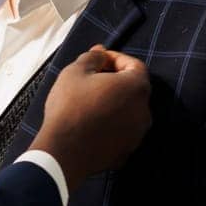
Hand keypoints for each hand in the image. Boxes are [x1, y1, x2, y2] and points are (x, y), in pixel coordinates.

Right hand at [32, 45, 151, 192]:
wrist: (62, 152)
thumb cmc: (69, 108)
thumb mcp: (75, 72)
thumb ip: (93, 57)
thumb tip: (101, 52)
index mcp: (136, 87)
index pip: (134, 65)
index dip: (116, 59)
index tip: (99, 60)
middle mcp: (144, 111)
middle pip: (134, 89)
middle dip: (116, 82)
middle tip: (92, 81)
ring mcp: (137, 135)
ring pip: (128, 113)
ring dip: (114, 105)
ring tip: (90, 105)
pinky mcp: (126, 153)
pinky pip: (121, 133)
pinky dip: (111, 126)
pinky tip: (91, 126)